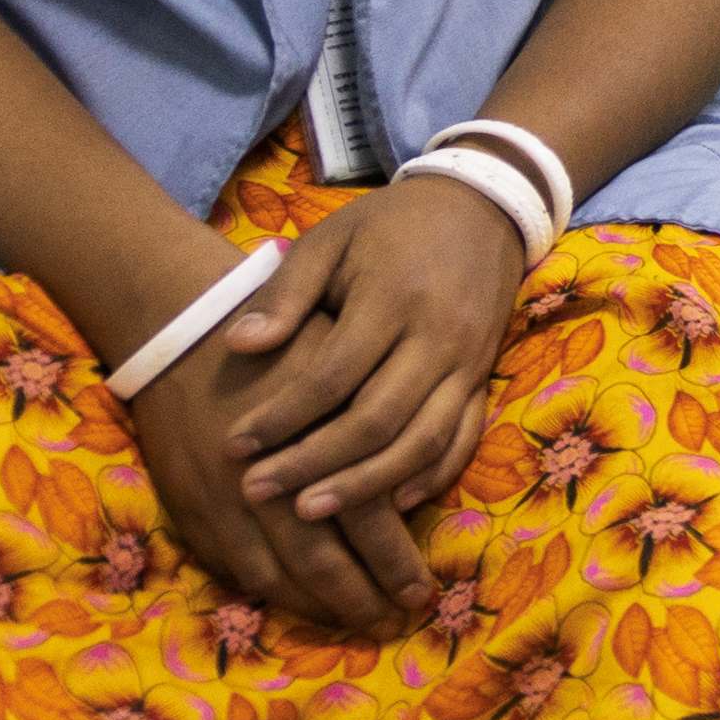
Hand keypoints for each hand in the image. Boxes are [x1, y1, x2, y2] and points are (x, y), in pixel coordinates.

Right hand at [124, 311, 432, 637]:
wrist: (186, 323)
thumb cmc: (283, 335)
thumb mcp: (347, 361)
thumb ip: (383, 420)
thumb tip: (420, 483)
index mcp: (324, 444)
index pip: (371, 524)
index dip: (397, 565)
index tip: (423, 592)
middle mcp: (273, 482)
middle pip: (323, 562)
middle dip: (361, 599)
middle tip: (393, 622)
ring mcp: (224, 500)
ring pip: (275, 574)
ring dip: (313, 605)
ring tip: (348, 620)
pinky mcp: (190, 506)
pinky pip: (229, 565)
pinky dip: (263, 588)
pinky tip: (289, 599)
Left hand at [216, 177, 530, 538]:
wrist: (483, 208)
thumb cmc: (391, 227)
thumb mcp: (333, 239)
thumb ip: (287, 292)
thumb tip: (238, 344)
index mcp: (393, 298)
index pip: (332, 376)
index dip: (281, 418)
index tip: (234, 446)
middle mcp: (437, 337)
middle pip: (376, 420)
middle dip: (313, 463)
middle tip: (256, 492)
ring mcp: (468, 363)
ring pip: (421, 442)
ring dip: (365, 485)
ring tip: (308, 511)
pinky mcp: (485, 378)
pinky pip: (463, 440)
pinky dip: (428, 478)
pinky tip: (387, 505)